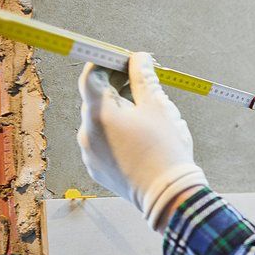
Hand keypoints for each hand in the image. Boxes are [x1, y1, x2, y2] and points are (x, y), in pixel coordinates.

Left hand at [77, 52, 207, 230]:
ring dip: (120, 112)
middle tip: (144, 84)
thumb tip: (139, 59)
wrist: (169, 196)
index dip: (108, 62)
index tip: (126, 61)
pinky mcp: (96, 168)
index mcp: (99, 115)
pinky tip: (141, 140)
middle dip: (118, 87)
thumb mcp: (159, 107)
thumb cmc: (166, 149)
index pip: (91, 75)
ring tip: (149, 118)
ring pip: (101, 121)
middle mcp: (86, 133)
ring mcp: (89, 153)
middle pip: (96, 99)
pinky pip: (103, 142)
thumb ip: (144, 78)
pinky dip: (118, 135)